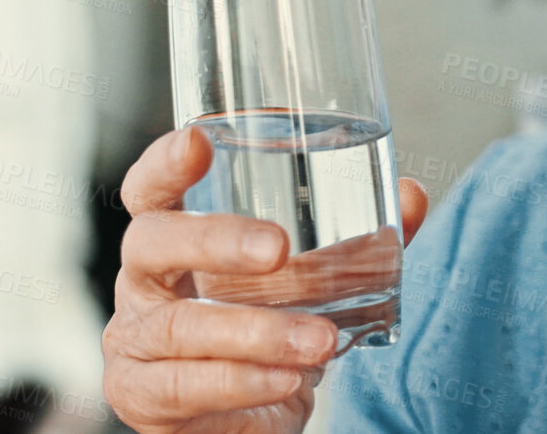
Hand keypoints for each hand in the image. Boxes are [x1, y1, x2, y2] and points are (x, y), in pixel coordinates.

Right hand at [103, 125, 430, 433]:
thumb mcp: (314, 285)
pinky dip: (243, 381)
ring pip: (180, 326)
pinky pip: (183, 386)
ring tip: (319, 338)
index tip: (199, 141)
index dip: (165, 163)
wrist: (245, 420)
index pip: (150, 190)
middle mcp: (144, 283)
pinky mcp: (142, 396)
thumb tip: (411, 196)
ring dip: (256, 331)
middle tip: (279, 249)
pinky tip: (287, 379)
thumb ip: (358, 243)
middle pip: (152, 242)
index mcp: (175, 240)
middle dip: (216, 240)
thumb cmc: (268, 332)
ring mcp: (135, 341)